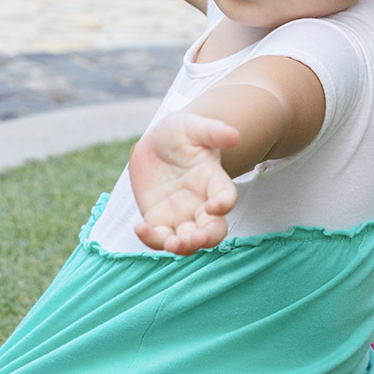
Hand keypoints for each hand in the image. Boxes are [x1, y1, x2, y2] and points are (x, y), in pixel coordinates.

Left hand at [129, 113, 239, 254]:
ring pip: (187, 240)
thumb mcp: (194, 126)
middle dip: (206, 238)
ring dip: (183, 247)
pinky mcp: (159, 219)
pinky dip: (151, 239)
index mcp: (214, 180)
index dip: (225, 204)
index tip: (215, 206)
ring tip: (171, 244)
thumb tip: (234, 135)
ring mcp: (181, 215)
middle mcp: (201, 203)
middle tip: (194, 238)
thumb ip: (213, 131)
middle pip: (212, 230)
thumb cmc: (180, 133)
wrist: (156, 144)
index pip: (227, 197)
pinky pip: (158, 237)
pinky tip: (140, 228)